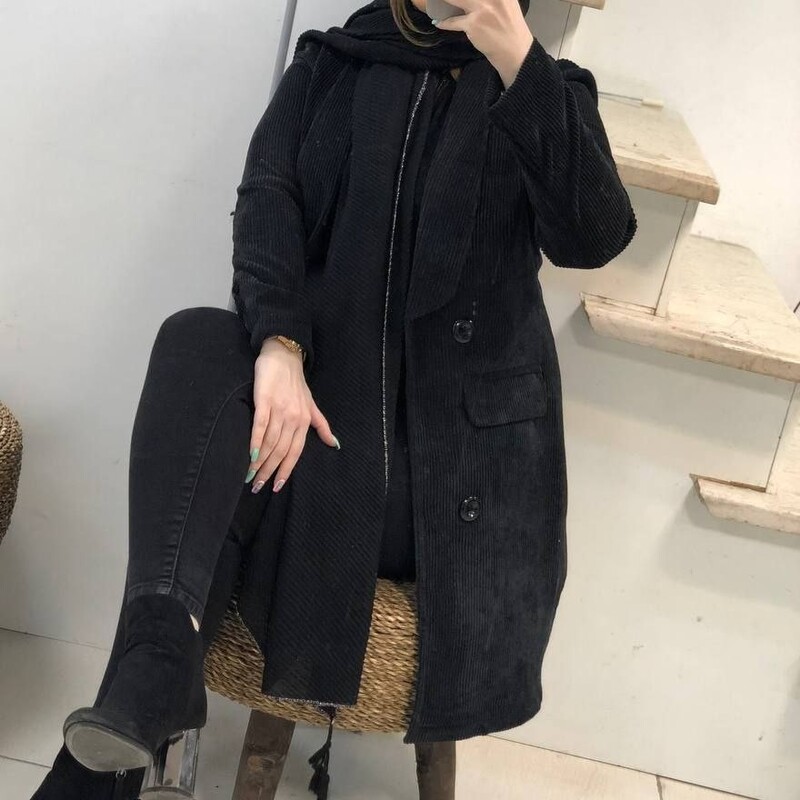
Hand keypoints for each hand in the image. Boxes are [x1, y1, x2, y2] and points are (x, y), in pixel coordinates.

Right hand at [245, 338, 339, 493]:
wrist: (283, 356)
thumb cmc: (296, 383)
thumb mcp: (312, 405)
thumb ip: (321, 425)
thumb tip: (334, 444)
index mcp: (304, 421)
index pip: (295, 452)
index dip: (286, 471)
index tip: (276, 487)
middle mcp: (294, 418)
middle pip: (281, 451)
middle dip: (269, 472)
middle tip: (257, 486)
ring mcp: (279, 409)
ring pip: (271, 442)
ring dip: (260, 463)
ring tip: (250, 477)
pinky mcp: (265, 400)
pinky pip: (260, 426)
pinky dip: (255, 442)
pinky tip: (250, 456)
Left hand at [433, 0, 533, 88]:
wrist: (514, 50)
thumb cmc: (510, 27)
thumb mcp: (506, 3)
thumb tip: (471, 0)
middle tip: (443, 0)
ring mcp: (481, 9)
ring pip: (454, 0)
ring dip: (444, 1)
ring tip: (436, 2)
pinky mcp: (473, 25)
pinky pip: (453, 22)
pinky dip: (444, 22)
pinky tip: (438, 22)